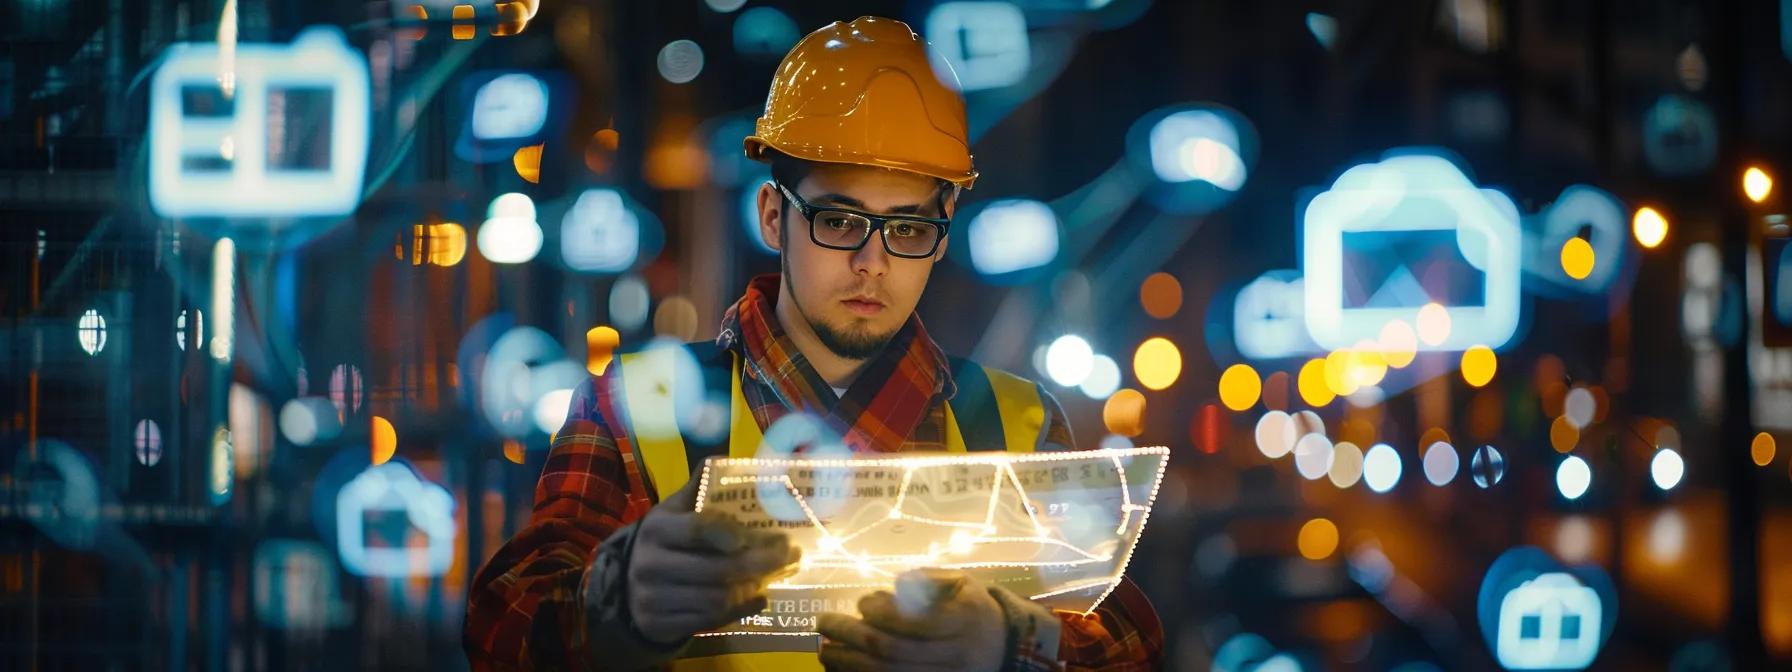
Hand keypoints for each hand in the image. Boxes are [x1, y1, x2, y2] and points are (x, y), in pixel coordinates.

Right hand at [625, 476, 800, 645]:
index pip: (699, 529)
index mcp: (657, 529)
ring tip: (777, 575)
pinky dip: (740, 610)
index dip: (733, 532)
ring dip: (753, 588)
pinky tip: (759, 597)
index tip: (768, 534)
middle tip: (791, 556)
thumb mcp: (674, 513)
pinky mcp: (659, 625)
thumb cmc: (665, 542)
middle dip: (761, 564)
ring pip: (716, 599)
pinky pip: (709, 621)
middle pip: (716, 569)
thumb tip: (722, 460)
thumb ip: (699, 489)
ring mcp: (652, 598)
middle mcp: (650, 563)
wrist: (629, 587)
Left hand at [816, 569, 1005, 671]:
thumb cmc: (974, 609)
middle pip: (891, 652)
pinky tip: (842, 669)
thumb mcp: (961, 584)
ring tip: (825, 649)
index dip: (879, 613)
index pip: (913, 622)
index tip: (862, 603)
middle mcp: (955, 655)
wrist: (1003, 648)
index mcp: (964, 621)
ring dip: (848, 664)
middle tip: (824, 623)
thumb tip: (892, 586)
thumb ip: (927, 579)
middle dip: (850, 636)